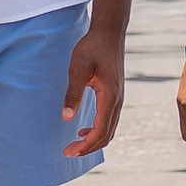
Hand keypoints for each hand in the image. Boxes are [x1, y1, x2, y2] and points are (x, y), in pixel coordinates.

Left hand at [64, 23, 125, 158]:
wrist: (109, 32)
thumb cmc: (92, 47)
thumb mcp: (78, 69)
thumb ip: (73, 94)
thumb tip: (66, 118)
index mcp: (110, 97)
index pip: (100, 131)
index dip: (85, 146)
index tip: (69, 151)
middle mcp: (117, 100)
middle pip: (106, 135)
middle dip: (88, 148)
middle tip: (68, 153)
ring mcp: (119, 98)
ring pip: (109, 129)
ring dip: (93, 141)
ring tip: (75, 145)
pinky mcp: (115, 94)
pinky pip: (109, 120)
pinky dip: (98, 130)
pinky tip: (83, 130)